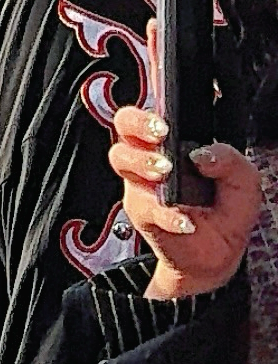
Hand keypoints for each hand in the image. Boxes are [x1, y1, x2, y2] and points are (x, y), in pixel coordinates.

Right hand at [109, 102, 264, 295]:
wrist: (218, 256)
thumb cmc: (226, 211)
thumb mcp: (244, 181)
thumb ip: (230, 159)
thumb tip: (202, 155)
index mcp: (176, 141)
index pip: (153, 111)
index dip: (151, 107)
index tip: (165, 119)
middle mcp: (152, 156)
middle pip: (124, 124)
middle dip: (137, 123)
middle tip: (160, 135)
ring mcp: (142, 183)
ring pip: (121, 157)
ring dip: (142, 160)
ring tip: (166, 171)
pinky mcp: (142, 213)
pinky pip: (145, 206)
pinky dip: (166, 214)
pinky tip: (185, 221)